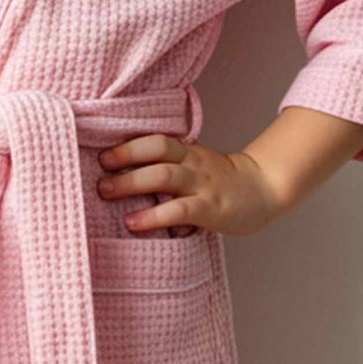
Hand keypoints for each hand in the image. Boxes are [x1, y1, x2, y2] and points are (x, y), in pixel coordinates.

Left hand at [96, 133, 290, 236]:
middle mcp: (191, 163)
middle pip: (154, 151)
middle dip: (122, 159)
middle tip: (98, 173)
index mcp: (186, 151)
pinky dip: (152, 216)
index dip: (126, 145)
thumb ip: (168, 164)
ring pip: (163, 176)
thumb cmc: (222, 180)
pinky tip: (134, 223)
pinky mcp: (209, 208)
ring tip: (106, 193)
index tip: (100, 154)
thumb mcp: (195, 164)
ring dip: (130, 183)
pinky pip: (177, 209)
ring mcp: (200, 184)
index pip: (153, 140)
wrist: (264, 189)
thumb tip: (124, 173)